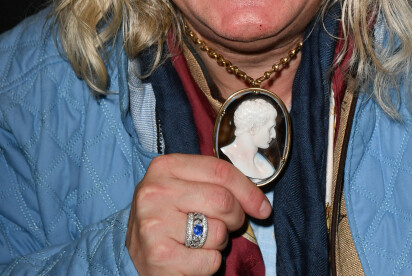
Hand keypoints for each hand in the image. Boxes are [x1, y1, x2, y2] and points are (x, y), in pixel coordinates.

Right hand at [126, 153, 270, 274]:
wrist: (129, 255)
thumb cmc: (168, 216)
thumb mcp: (184, 189)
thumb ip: (216, 185)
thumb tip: (262, 205)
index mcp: (165, 166)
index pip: (220, 171)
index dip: (248, 190)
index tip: (263, 207)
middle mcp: (155, 191)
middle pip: (223, 200)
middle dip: (236, 218)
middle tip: (229, 225)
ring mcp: (154, 223)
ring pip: (218, 232)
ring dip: (219, 242)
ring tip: (200, 240)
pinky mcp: (158, 256)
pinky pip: (210, 260)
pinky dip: (209, 263)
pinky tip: (191, 258)